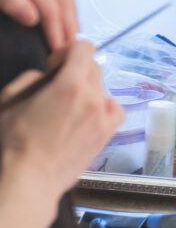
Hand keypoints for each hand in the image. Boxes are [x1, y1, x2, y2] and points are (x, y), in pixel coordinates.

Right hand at [0, 41, 123, 200]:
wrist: (30, 180)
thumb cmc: (14, 143)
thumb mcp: (10, 101)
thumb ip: (30, 79)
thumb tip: (46, 74)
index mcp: (70, 85)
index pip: (84, 47)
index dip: (67, 51)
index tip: (55, 64)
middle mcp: (94, 97)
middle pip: (93, 67)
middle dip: (76, 70)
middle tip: (57, 86)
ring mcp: (105, 115)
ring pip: (102, 87)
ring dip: (88, 89)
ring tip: (69, 106)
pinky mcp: (109, 132)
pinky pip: (114, 107)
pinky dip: (103, 106)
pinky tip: (86, 116)